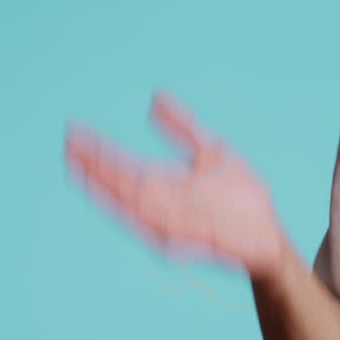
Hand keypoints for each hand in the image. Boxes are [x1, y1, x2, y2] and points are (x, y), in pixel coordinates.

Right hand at [64, 89, 288, 281]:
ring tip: (84, 167)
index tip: (74, 132)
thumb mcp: (210, 151)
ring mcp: (173, 223)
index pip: (123, 166)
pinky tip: (125, 198)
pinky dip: (140, 214)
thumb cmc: (240, 193)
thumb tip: (154, 98)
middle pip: (122, 184)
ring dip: (108, 188)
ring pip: (133, 205)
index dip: (97, 152)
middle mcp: (162, 205)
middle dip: (96, 167)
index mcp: (164, 185)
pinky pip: (158, 228)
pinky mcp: (188, 241)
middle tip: (72, 146)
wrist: (268, 234)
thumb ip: (181, 126)